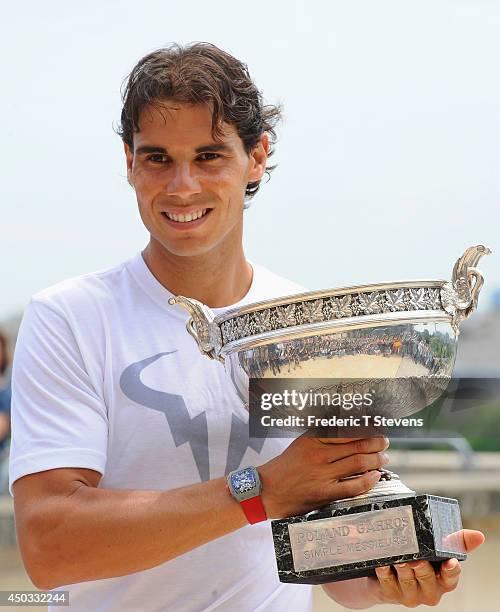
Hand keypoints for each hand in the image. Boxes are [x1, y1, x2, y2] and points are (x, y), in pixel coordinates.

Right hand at [258, 435, 389, 518]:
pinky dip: (368, 480)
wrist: (266, 490)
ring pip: (358, 463)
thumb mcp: (301, 444)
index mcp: (312, 440)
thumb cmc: (285, 466)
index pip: (346, 429)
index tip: (376, 426)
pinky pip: (353, 487)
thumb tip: (349, 430)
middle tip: (384, 442)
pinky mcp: (324, 493)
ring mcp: (322, 474)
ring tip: (383, 458)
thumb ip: (322, 437)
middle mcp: (318, 454)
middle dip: (376, 442)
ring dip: (376, 460)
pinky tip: (376, 476)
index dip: (366, 428)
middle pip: (357, 445)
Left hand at [370, 529, 484, 606]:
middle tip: (417, 559)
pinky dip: (385, 571)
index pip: (451, 578)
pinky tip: (383, 564)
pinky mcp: (390, 593)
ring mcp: (409, 594)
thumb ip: (455, 541)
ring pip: (407, 580)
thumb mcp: (436, 549)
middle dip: (422, 568)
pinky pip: (387, 582)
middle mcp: (428, 590)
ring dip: (403, 568)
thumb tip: (478, 536)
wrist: (386, 574)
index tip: (450, 562)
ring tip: (398, 559)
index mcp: (442, 580)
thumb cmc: (417, 558)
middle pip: (427, 578)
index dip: (451, 571)